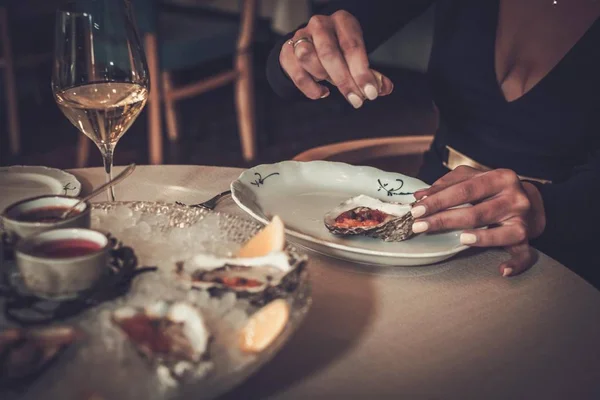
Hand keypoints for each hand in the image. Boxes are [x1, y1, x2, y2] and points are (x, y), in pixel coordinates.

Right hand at [279, 11, 393, 106]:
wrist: (312, 44)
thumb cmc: (340, 51)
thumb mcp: (357, 56)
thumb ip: (371, 74)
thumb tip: (384, 88)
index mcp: (342, 21)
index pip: (352, 46)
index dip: (362, 72)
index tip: (371, 93)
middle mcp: (320, 25)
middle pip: (329, 53)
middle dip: (344, 81)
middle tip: (356, 101)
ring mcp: (300, 37)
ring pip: (308, 58)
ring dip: (324, 77)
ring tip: (333, 85)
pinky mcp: (286, 51)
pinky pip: (296, 73)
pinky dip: (310, 88)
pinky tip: (322, 92)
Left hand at [410, 166, 546, 276]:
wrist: (530, 201)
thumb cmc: (491, 189)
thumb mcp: (472, 179)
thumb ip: (447, 184)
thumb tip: (420, 196)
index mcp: (500, 178)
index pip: (464, 189)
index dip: (438, 200)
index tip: (416, 209)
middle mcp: (515, 198)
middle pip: (476, 212)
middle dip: (445, 220)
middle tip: (419, 226)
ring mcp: (522, 220)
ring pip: (499, 233)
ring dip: (479, 238)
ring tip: (459, 239)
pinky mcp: (526, 239)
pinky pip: (524, 255)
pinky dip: (515, 264)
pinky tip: (502, 270)